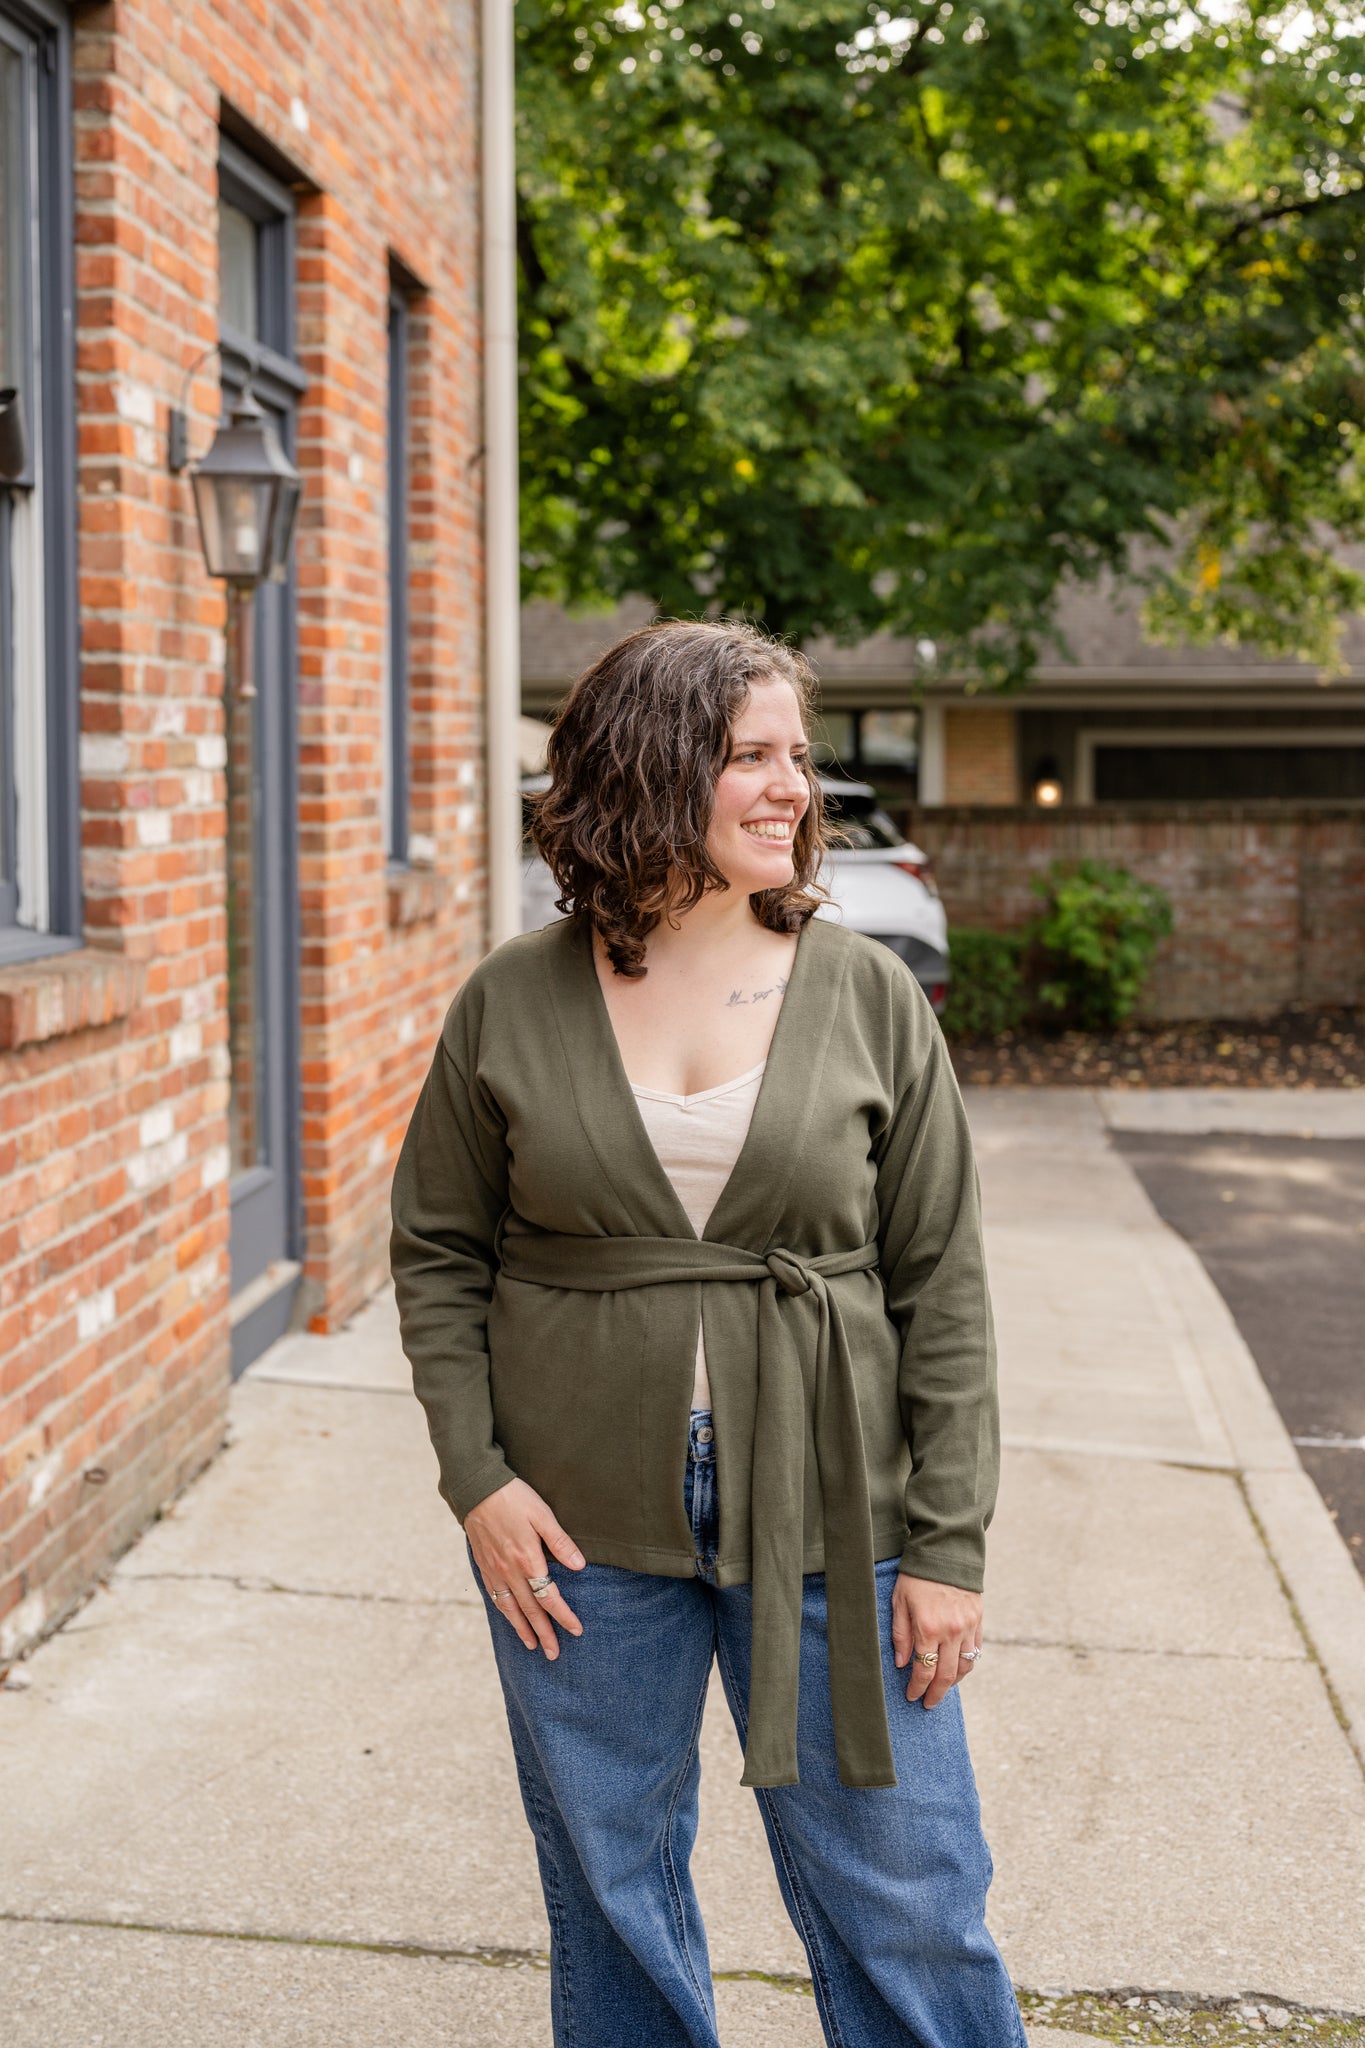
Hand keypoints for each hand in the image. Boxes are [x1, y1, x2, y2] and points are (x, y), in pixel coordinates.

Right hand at [466, 1477, 585, 1657]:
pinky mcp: (483, 1565)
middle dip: (543, 1633)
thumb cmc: (514, 1497)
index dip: (563, 1616)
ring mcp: (494, 1570)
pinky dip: (504, 1612)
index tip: (576, 1631)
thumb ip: (560, 1542)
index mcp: (527, 1559)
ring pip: (509, 1608)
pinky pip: (495, 1596)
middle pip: (529, 1610)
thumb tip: (579, 1566)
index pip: (549, 1597)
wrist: (476, 1488)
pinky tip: (510, 1617)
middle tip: (553, 1654)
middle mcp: (509, 1571)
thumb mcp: (542, 1514)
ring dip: (522, 1629)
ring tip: (532, 1645)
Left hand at [892, 1574, 982, 1709]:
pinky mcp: (978, 1620)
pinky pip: (976, 1651)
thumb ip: (900, 1635)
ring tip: (942, 1689)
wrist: (945, 1551)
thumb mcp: (899, 1602)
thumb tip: (902, 1664)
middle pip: (945, 1676)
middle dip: (936, 1694)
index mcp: (927, 1628)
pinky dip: (966, 1664)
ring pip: (964, 1667)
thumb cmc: (916, 1576)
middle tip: (928, 1704)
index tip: (912, 1697)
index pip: (923, 1671)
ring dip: (953, 1682)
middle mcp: (950, 1632)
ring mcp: (967, 1627)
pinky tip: (957, 1669)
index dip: (917, 1688)